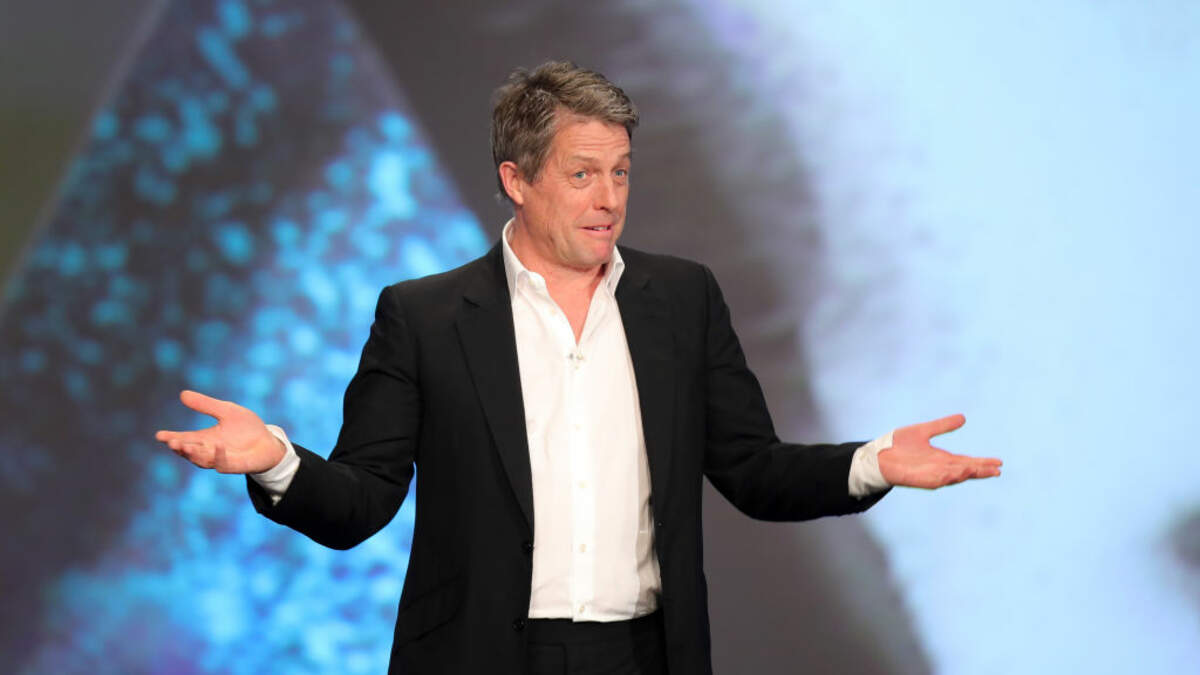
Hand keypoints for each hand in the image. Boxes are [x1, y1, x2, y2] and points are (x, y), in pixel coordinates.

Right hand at [155, 390, 285, 473]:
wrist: (269, 442)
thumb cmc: (246, 428)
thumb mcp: (226, 411)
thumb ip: (206, 405)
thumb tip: (183, 394)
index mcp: (205, 438)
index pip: (184, 438)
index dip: (171, 438)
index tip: (159, 435)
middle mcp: (210, 451)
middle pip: (190, 452)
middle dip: (180, 448)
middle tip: (171, 442)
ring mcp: (222, 460)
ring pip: (202, 460)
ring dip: (194, 454)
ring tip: (185, 445)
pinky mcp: (235, 466)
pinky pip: (224, 464)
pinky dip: (219, 456)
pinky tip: (217, 446)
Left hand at [877, 414, 1000, 488]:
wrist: (878, 454)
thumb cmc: (899, 445)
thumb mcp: (924, 431)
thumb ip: (942, 425)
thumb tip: (963, 417)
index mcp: (943, 459)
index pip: (968, 461)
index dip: (982, 463)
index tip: (999, 463)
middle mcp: (940, 468)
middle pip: (965, 470)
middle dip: (981, 471)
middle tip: (998, 470)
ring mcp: (931, 475)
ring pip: (954, 475)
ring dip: (968, 473)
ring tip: (982, 470)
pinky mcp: (920, 479)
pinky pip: (937, 479)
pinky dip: (949, 476)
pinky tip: (959, 473)